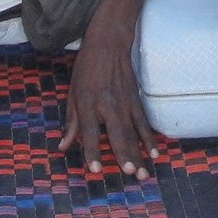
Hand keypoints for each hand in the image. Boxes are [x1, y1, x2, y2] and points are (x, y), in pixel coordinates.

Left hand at [61, 20, 160, 179]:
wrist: (108, 44)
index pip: (90, 131)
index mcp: (88, 103)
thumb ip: (71, 122)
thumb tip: (63, 146)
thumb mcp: (73, 93)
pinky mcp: (136, 100)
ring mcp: (125, 103)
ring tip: (143, 173)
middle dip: (125, 155)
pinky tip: (153, 153)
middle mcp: (108, 104)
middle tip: (130, 173)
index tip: (96, 169)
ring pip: (133, 132)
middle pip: (118, 134)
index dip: (92, 151)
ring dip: (139, 154)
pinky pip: (144, 123)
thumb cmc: (86, 69)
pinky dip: (149, 139)